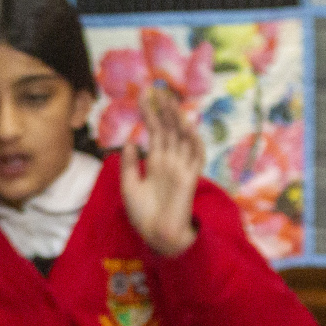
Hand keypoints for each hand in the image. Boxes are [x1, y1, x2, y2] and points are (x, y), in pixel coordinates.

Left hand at [119, 85, 205, 257]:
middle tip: (157, 89)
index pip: (155, 131)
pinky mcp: (189, 178)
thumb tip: (130, 142)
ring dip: (177, 119)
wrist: (156, 236)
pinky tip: (187, 126)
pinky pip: (195, 156)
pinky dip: (193, 141)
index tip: (144, 94)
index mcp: (156, 162)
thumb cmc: (143, 215)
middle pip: (169, 129)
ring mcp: (181, 168)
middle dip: (164, 109)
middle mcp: (170, 161)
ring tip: (169, 101)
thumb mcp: (129, 186)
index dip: (150, 113)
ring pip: (182, 137)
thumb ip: (129, 164)